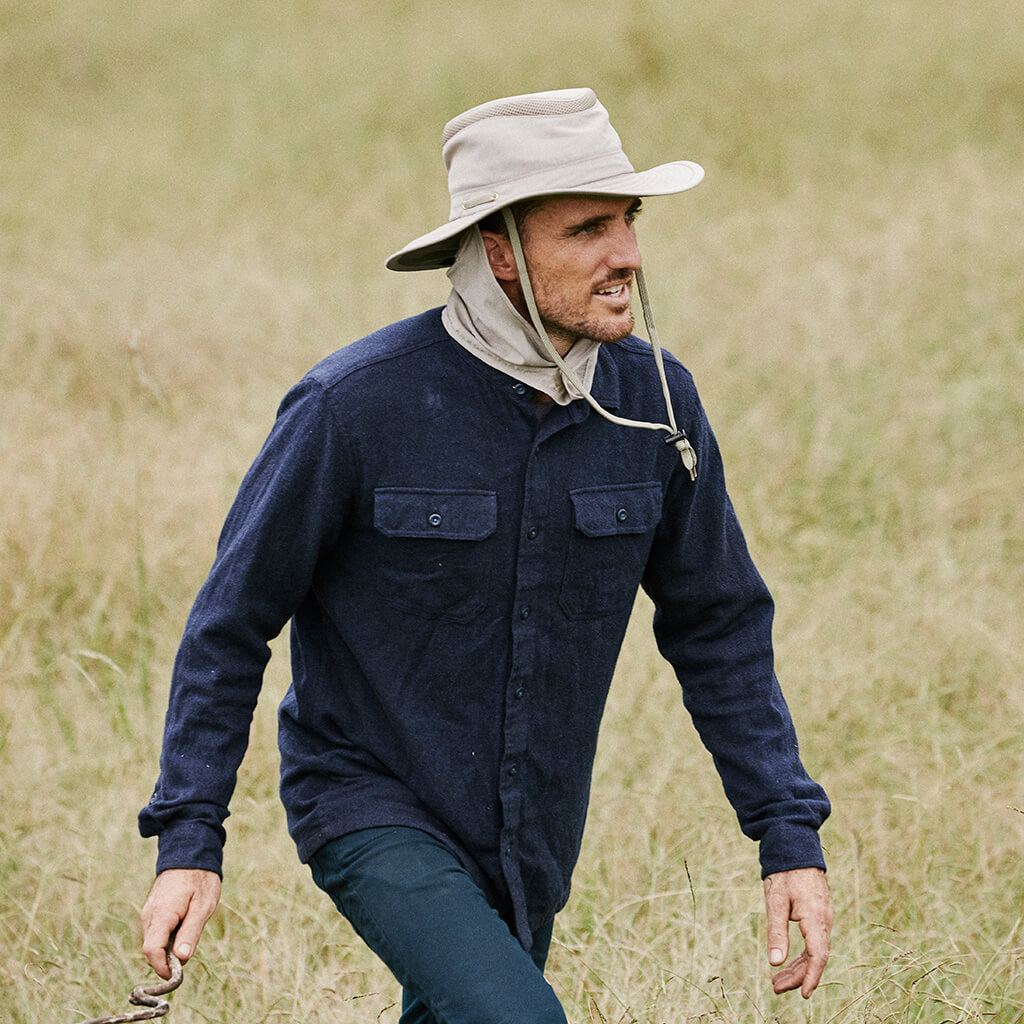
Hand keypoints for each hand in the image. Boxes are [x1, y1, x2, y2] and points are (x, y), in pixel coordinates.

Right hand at [141, 868, 221, 978]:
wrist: (190, 851)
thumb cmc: (200, 878)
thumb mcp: (203, 906)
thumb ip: (191, 933)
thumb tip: (181, 959)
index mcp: (161, 914)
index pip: (151, 951)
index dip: (162, 967)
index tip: (176, 974)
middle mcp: (149, 914)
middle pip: (152, 948)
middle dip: (167, 958)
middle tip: (189, 950)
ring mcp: (149, 911)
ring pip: (154, 940)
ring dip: (168, 945)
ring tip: (190, 926)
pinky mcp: (152, 909)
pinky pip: (156, 929)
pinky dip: (167, 934)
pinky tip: (184, 920)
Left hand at [763, 867, 831, 997]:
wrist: (796, 849)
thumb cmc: (784, 874)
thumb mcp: (775, 901)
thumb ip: (776, 931)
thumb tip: (775, 962)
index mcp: (816, 918)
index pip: (818, 956)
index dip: (811, 977)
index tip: (802, 994)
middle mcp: (824, 921)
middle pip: (815, 957)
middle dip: (797, 976)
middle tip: (775, 988)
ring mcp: (824, 918)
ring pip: (814, 951)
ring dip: (797, 968)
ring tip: (777, 981)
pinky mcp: (819, 916)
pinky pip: (813, 942)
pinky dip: (801, 955)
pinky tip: (787, 963)